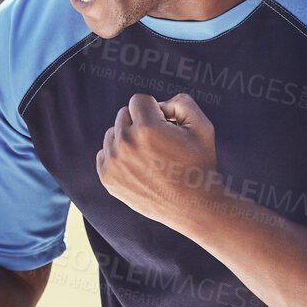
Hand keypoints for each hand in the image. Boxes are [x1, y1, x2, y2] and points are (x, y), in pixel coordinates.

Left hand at [96, 93, 219, 230]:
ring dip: (128, 139)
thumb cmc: (199, 165)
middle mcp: (125, 143)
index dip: (155, 110)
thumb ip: (181, 102)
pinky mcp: (107, 177)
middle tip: (159, 143)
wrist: (192, 206)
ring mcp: (113, 162)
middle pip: (123, 115)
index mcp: (147, 128)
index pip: (138, 100)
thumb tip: (158, 105)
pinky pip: (104, 153)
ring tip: (150, 157)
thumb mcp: (202, 126)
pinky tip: (138, 167)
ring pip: (113, 133)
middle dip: (140, 123)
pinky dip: (118, 156)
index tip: (166, 126)